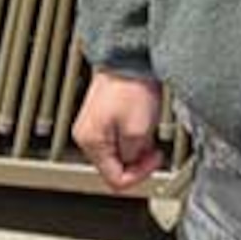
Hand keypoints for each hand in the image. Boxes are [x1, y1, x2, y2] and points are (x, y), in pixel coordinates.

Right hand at [73, 69, 163, 191]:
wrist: (128, 59)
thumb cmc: (131, 88)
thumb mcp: (137, 131)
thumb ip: (133, 156)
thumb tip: (131, 163)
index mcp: (91, 142)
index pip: (115, 179)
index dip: (139, 175)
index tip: (153, 160)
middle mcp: (87, 136)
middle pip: (115, 166)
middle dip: (137, 160)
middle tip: (152, 146)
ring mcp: (94, 126)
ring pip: (118, 153)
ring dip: (135, 148)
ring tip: (146, 129)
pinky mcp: (102, 117)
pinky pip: (118, 139)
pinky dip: (132, 136)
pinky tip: (140, 123)